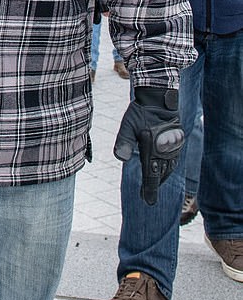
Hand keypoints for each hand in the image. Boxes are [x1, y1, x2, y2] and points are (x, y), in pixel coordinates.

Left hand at [114, 87, 183, 205]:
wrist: (160, 98)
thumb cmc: (140, 112)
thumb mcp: (128, 126)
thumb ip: (124, 142)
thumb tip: (121, 158)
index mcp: (153, 150)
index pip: (151, 176)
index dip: (149, 190)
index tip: (146, 201)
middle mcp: (165, 151)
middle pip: (160, 175)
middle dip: (154, 186)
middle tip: (146, 196)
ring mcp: (173, 147)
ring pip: (168, 168)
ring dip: (161, 177)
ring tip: (154, 185)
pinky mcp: (177, 142)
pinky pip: (173, 160)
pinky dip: (168, 168)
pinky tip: (163, 169)